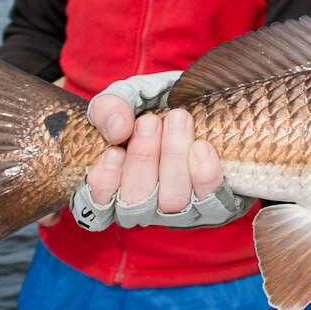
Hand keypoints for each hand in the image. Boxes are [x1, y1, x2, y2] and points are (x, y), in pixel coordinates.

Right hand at [84, 106, 224, 214]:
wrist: (193, 103)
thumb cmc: (151, 107)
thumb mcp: (123, 98)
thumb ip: (108, 108)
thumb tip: (117, 130)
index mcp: (114, 189)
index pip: (99, 205)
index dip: (105, 183)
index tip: (114, 151)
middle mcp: (143, 207)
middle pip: (136, 200)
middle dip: (142, 159)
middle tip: (150, 123)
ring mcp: (177, 210)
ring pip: (172, 199)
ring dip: (173, 157)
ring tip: (178, 120)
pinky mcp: (211, 207)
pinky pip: (208, 201)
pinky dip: (204, 174)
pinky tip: (201, 146)